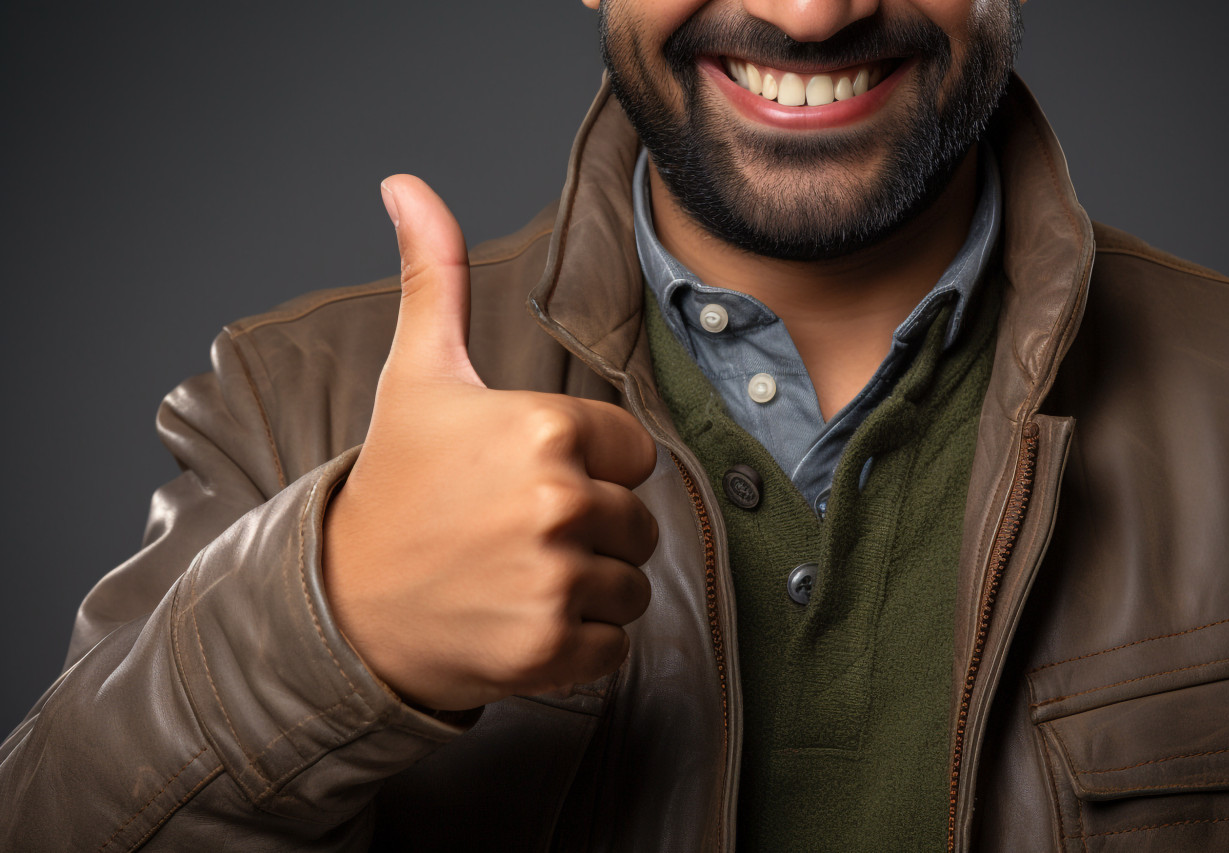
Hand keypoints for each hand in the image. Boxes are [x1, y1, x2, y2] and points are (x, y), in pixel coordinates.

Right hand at [322, 175, 657, 711]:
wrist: (347, 603)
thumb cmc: (395, 484)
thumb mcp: (418, 377)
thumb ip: (436, 280)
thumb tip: (404, 183)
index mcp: (543, 429)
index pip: (633, 452)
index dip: (591, 466)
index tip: (530, 478)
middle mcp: (557, 501)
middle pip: (637, 519)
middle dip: (592, 528)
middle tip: (518, 533)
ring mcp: (555, 580)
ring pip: (633, 583)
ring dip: (591, 586)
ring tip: (520, 576)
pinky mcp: (553, 649)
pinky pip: (618, 644)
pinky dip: (581, 643)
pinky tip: (521, 619)